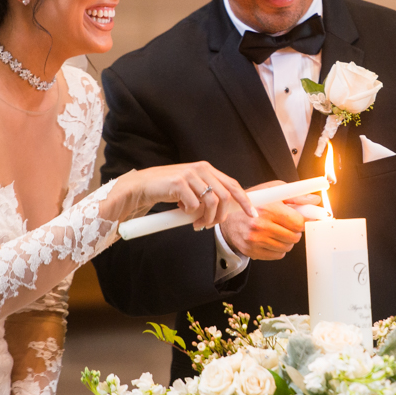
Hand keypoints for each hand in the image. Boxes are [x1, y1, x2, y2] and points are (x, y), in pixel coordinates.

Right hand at [105, 162, 255, 228]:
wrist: (143, 186)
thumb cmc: (169, 190)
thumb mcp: (193, 189)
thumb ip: (208, 195)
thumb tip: (227, 211)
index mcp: (207, 169)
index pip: (233, 185)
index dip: (245, 200)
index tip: (253, 214)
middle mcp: (201, 169)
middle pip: (225, 197)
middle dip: (220, 216)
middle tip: (209, 226)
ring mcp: (190, 174)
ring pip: (212, 202)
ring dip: (206, 218)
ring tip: (196, 224)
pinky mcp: (178, 183)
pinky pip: (194, 205)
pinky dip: (190, 213)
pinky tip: (181, 212)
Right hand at [220, 181, 320, 260]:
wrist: (229, 217)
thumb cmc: (253, 202)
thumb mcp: (273, 191)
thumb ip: (296, 196)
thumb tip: (315, 200)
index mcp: (268, 208)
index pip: (298, 222)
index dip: (301, 221)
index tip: (299, 219)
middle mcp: (261, 225)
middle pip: (294, 237)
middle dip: (294, 231)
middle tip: (287, 225)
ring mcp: (256, 240)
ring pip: (287, 247)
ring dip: (286, 240)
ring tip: (277, 231)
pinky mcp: (252, 250)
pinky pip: (278, 255)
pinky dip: (278, 249)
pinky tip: (270, 239)